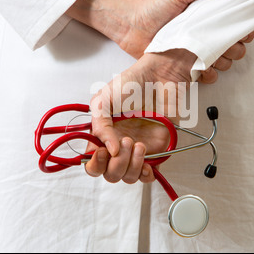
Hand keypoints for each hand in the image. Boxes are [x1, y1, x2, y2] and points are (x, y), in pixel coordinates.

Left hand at [66, 0, 252, 79]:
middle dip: (234, 47)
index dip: (243, 28)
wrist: (132, 27)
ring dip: (223, 61)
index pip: (238, 25)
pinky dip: (209, 75)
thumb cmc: (155, 7)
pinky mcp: (189, 68)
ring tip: (208, 55)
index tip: (240, 29)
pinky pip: (209, 76)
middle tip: (221, 43)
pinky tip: (201, 68)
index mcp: (211, 17)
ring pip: (225, 63)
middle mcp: (207, 35)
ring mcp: (199, 52)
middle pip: (236, 47)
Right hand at [85, 49, 196, 183]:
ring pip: (128, 176)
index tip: (103, 152)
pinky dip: (146, 175)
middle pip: (110, 174)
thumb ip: (99, 126)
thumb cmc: (132, 83)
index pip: (92, 162)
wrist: (160, 77)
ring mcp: (136, 150)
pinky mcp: (156, 152)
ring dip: (132, 165)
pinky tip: (146, 164)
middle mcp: (118, 146)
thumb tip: (110, 151)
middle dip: (116, 163)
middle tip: (125, 141)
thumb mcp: (103, 100)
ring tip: (139, 144)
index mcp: (102, 135)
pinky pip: (148, 175)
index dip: (95, 164)